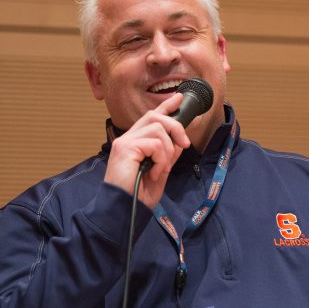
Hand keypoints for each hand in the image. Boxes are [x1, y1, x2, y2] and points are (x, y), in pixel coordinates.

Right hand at [104, 93, 190, 207]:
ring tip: (161, 169)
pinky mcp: (124, 148)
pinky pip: (154, 144)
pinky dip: (161, 159)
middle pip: (155, 116)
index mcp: (135, 142)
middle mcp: (128, 138)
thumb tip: (180, 141)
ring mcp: (124, 142)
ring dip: (167, 151)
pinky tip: (154, 173)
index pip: (151, 117)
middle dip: (175, 127)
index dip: (166, 106)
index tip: (178, 98)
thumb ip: (168, 155)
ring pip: (158, 129)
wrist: (124, 210)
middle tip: (184, 144)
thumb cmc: (138, 195)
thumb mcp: (160, 171)